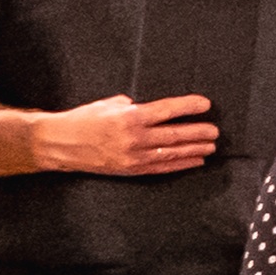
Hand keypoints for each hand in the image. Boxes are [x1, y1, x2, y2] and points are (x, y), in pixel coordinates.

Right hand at [36, 93, 218, 175]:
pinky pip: (161, 168)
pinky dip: (181, 164)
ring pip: (172, 153)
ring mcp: (133, 156)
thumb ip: (132, 106)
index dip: (189, 107)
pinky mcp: (131, 169)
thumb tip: (150, 109)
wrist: (60, 144)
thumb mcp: (108, 105)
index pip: (167, 110)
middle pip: (175, 134)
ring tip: (211, 146)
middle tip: (215, 130)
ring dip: (194, 149)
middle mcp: (134, 137)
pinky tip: (195, 160)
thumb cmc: (83, 119)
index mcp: (130, 117)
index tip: (206, 104)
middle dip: (198, 132)